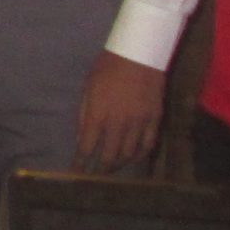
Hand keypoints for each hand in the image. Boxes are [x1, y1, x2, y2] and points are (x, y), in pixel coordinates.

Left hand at [75, 51, 164, 172]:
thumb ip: (84, 115)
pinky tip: (132, 158)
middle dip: (99, 170)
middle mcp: (118, 123)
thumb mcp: (88, 88)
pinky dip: (138, 156)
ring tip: (110, 168)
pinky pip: (147, 145)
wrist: (138, 54)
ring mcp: (138, 123)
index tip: (75, 172)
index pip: (86, 147)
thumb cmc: (107, 68)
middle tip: (93, 176)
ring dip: (118, 164)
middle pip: (108, 156)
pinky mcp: (154, 120)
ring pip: (128, 154)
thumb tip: (80, 139)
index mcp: (97, 114)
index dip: (80, 163)